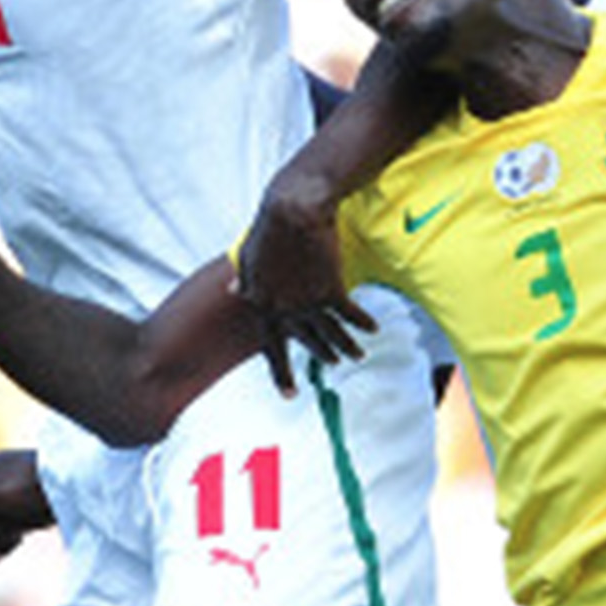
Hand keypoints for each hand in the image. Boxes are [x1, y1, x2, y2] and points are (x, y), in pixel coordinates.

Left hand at [235, 177, 375, 396]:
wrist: (294, 211)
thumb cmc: (268, 228)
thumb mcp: (247, 256)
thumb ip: (244, 278)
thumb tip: (233, 290)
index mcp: (261, 303)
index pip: (272, 346)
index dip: (281, 373)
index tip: (290, 394)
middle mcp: (284, 310)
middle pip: (307, 342)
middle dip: (322, 355)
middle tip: (331, 364)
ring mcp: (308, 302)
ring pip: (331, 334)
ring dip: (346, 347)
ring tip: (357, 356)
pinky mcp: (331, 290)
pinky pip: (350, 315)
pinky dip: (362, 323)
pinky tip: (372, 329)